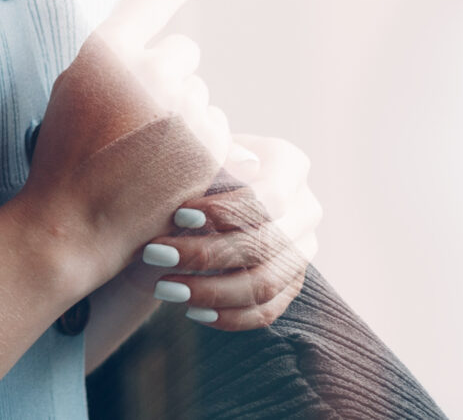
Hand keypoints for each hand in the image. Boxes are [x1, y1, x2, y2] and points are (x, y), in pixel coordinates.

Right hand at [19, 0, 230, 272]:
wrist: (72, 223)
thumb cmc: (64, 157)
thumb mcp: (72, 89)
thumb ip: (110, 54)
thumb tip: (143, 15)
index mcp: (106, 52)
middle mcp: (146, 71)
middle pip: (182, 54)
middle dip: (169, 82)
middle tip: (135, 126)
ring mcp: (179, 109)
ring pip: (203, 96)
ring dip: (187, 120)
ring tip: (148, 157)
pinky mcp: (206, 146)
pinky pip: (220, 131)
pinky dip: (205, 151)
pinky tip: (172, 175)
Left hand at [131, 134, 320, 330]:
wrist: (201, 188)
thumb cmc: (199, 160)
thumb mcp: (205, 146)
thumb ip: (218, 153)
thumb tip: (244, 164)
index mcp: (289, 165)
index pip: (269, 199)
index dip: (225, 211)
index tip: (177, 217)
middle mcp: (305, 209)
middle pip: (265, 245)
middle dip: (206, 254)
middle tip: (156, 255)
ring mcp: (302, 249)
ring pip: (265, 283)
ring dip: (212, 291)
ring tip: (167, 288)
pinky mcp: (291, 282)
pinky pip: (267, 311)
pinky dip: (229, 316)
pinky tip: (192, 311)